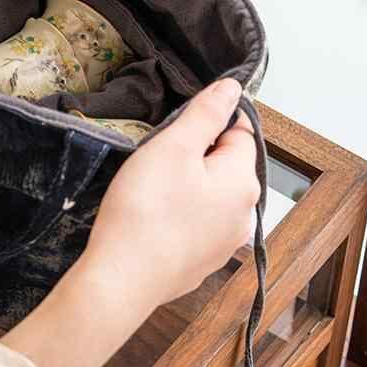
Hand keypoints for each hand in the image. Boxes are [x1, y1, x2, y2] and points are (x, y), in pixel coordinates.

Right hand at [83, 77, 258, 304]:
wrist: (122, 278)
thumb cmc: (147, 208)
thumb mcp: (173, 146)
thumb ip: (206, 113)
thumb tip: (233, 88)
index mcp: (243, 182)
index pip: (240, 132)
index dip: (211, 120)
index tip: (177, 124)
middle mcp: (243, 215)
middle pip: (226, 165)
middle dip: (197, 153)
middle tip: (158, 154)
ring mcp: (223, 244)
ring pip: (210, 196)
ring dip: (188, 184)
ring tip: (151, 185)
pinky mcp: (200, 263)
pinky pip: (195, 224)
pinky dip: (179, 214)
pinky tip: (152, 215)